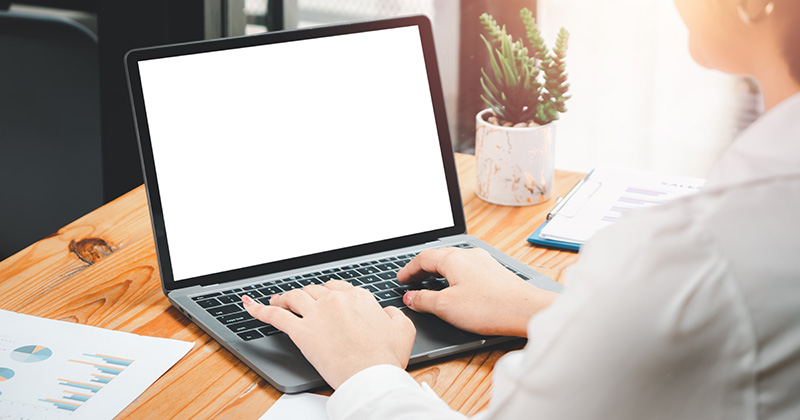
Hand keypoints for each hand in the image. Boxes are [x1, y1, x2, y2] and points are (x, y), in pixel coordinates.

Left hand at [242, 280, 415, 388]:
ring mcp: (316, 314)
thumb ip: (394, 315)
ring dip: (284, 297)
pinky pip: (274, 316)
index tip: (326, 299)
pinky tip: (249, 305)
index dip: (330, 293)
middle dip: (307, 295)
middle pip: (315, 290)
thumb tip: (387, 312)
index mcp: (359, 297)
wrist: (370, 376)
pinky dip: (259, 309)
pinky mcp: (301, 332)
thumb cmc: (386, 358)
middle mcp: (335, 300)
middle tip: (301, 302)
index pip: (338, 287)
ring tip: (278, 301)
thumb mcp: (404, 330)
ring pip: (294, 297)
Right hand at [397, 247, 557, 337]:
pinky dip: (454, 276)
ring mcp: (484, 262)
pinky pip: (467, 269)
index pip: (423, 258)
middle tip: (411, 281)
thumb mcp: (447, 306)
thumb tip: (410, 298)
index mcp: (453, 258)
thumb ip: (424, 300)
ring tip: (430, 284)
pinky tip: (456, 289)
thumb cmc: (489, 307)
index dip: (408, 269)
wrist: (525, 310)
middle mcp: (469, 255)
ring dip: (438, 272)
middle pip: (438, 257)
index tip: (401, 279)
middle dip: (422, 269)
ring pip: (454, 262)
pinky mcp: (494, 273)